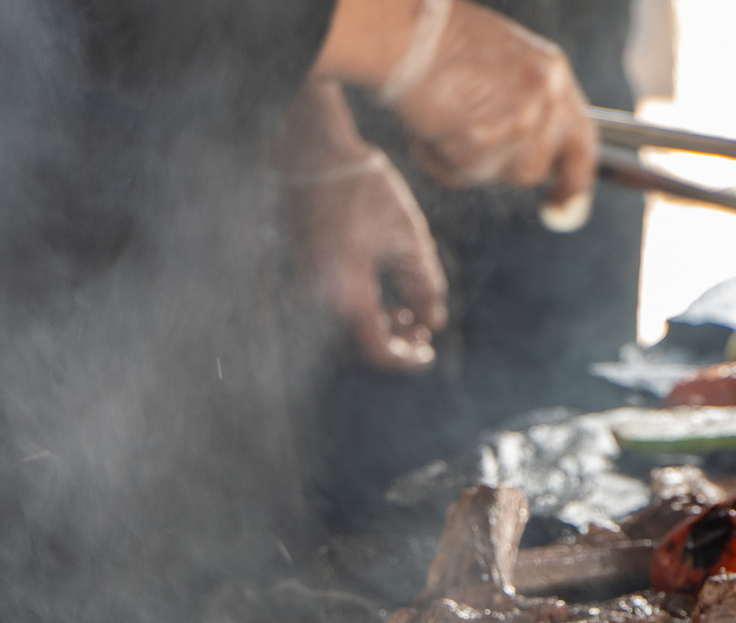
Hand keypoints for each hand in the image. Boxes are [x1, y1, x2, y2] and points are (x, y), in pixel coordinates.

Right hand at [289, 152, 448, 371]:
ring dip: (379, 322)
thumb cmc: (363, 188)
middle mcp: (318, 295)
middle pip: (360, 340)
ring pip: (347, 321)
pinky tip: (383, 285)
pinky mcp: (301, 266)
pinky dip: (361, 304)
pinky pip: (333, 301)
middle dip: (395, 340)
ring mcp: (305, 281)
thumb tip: (433, 322)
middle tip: (423, 327)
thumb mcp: (407, 237)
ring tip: (408, 307)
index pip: (378, 350)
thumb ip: (424, 286)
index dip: (406, 360)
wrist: (314, 149)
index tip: (429, 354)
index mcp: (346, 293)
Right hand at [376, 1, 595, 220]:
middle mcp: (544, 102)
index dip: (574, 183)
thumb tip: (520, 148)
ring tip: (445, 120)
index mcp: (552, 74)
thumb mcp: (504, 61)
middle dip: (504, 165)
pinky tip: (429, 124)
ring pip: (499, 176)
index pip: (582, 144)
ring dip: (471, 161)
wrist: (407, 33)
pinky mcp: (484, 148)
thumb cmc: (441, 39)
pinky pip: (461, 174)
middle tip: (470, 135)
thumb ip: (524, 104)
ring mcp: (517, 128)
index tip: (561, 206)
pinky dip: (439, 159)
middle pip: (535, 168)